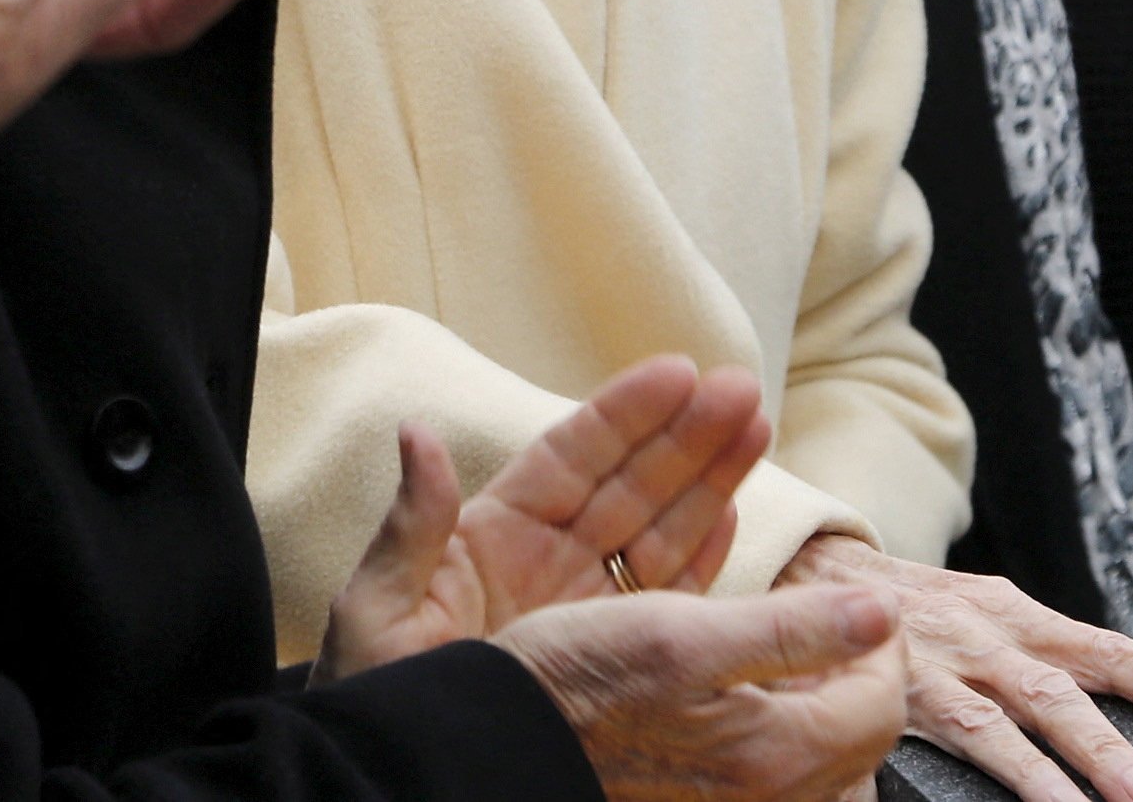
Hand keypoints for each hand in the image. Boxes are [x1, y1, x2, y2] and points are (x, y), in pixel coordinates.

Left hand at [317, 357, 772, 680]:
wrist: (403, 778)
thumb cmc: (378, 695)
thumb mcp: (381, 606)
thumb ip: (413, 524)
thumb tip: (414, 433)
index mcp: (491, 537)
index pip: (571, 459)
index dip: (625, 415)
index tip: (676, 372)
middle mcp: (543, 564)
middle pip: (628, 484)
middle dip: (685, 436)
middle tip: (740, 389)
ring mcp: (577, 609)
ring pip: (655, 531)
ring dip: (707, 482)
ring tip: (755, 427)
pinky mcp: (602, 656)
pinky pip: (658, 598)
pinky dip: (699, 558)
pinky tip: (733, 514)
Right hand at [494, 583, 907, 801]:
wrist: (502, 740)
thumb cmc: (581, 684)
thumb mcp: (682, 633)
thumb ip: (791, 628)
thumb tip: (880, 611)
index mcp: (777, 754)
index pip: (881, 700)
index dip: (881, 638)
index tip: (858, 592)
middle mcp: (766, 790)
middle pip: (856, 726)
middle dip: (856, 662)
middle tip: (833, 608)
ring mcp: (733, 795)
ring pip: (815, 736)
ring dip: (818, 676)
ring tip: (794, 627)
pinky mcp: (701, 788)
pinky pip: (769, 742)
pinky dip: (775, 695)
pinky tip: (746, 662)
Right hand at [780, 536, 1132, 801]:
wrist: (812, 568)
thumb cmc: (912, 610)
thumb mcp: (982, 617)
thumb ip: (1039, 659)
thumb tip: (1116, 702)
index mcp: (1016, 615)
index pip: (1109, 651)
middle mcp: (986, 636)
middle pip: (1067, 691)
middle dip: (1118, 749)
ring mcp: (940, 667)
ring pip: (1009, 727)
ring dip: (1061, 777)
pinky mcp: (896, 695)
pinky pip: (948, 743)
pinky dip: (998, 776)